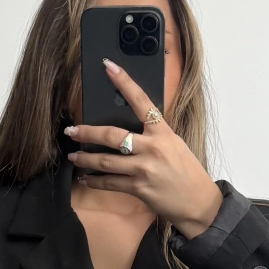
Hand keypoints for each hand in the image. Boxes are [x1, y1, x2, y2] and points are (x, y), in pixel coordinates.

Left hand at [64, 58, 223, 239]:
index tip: (109, 66)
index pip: (141, 101)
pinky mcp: (138, 188)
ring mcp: (144, 169)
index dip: (124, 82)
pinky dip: (94, 181)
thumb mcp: (174, 144)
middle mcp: (152, 148)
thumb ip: (152, 134)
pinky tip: (85, 179)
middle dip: (87, 132)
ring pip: (105, 161)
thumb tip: (127, 128)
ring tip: (73, 155)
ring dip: (85, 158)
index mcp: (162, 132)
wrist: (198, 201)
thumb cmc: (186, 171)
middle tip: (71, 130)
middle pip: (112, 135)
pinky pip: (109, 183)